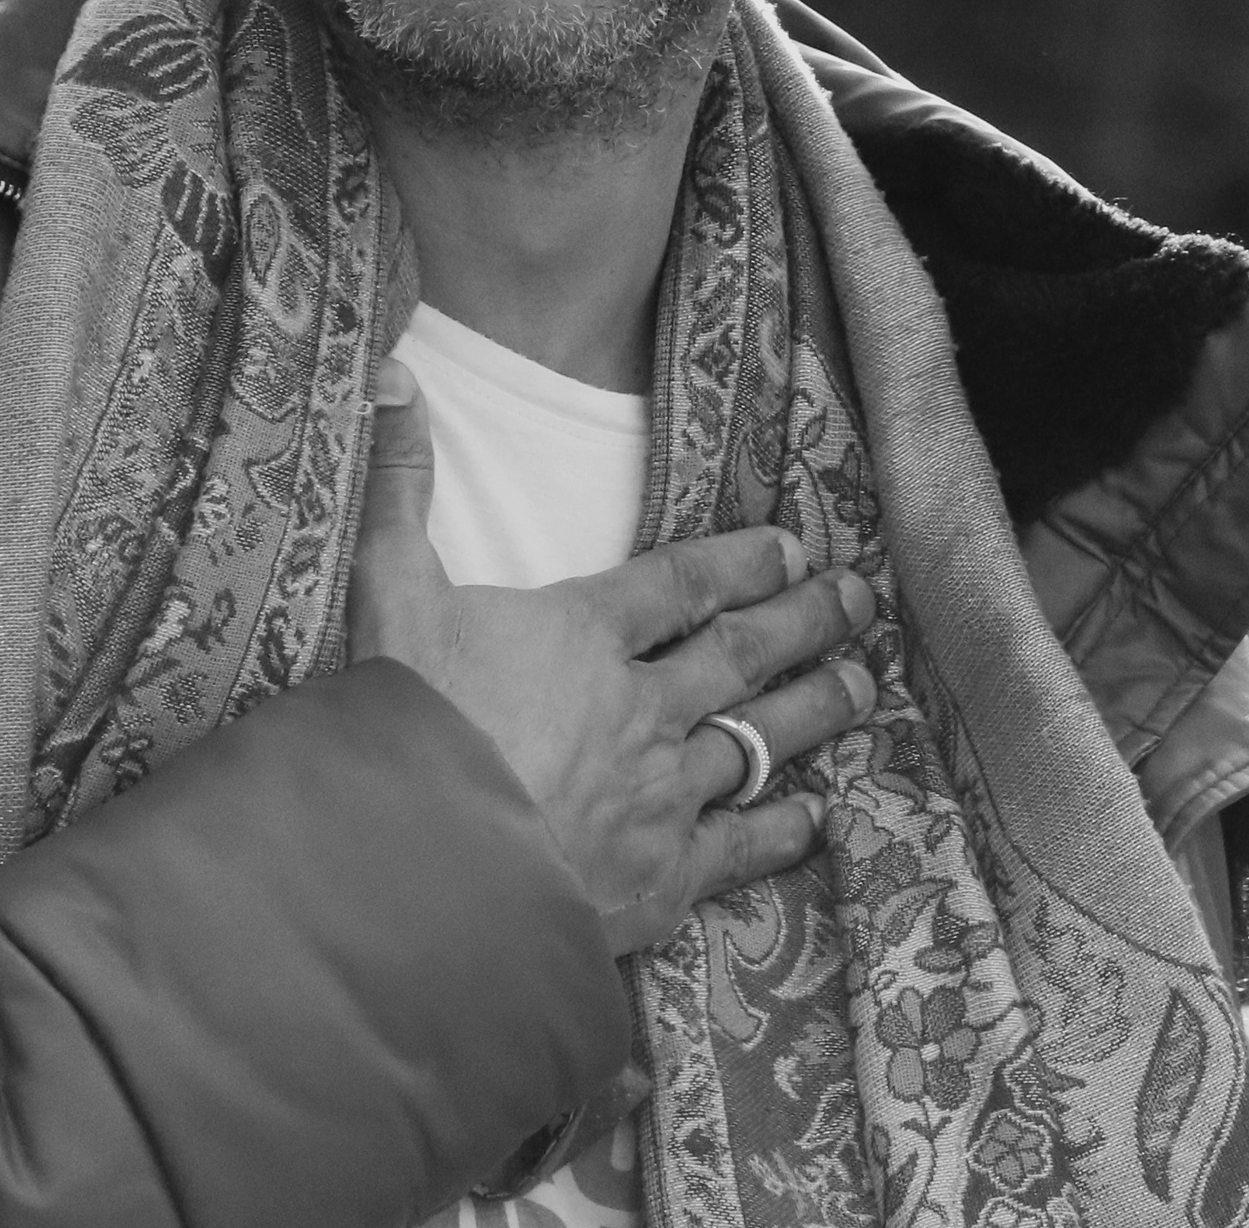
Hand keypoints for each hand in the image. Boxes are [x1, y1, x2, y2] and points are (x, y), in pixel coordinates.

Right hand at [346, 356, 879, 956]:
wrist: (410, 865)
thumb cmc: (396, 720)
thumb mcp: (388, 587)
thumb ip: (398, 482)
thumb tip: (393, 370)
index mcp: (581, 632)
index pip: (680, 582)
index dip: (741, 562)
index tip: (791, 549)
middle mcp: (640, 706)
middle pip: (740, 652)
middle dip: (806, 621)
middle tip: (860, 599)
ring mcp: (659, 793)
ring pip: (757, 739)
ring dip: (813, 709)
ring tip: (859, 685)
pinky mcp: (660, 878)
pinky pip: (740, 845)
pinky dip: (782, 829)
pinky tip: (815, 819)